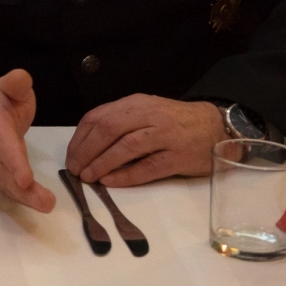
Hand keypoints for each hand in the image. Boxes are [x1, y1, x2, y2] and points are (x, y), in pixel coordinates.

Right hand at [0, 69, 54, 212]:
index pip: (2, 145)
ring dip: (23, 198)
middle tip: (45, 202)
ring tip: (45, 205)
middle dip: (21, 189)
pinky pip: (4, 189)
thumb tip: (21, 77)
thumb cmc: (3, 103)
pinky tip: (37, 204)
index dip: (13, 163)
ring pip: (2, 184)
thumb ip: (16, 83)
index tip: (26, 179)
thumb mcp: (10, 88)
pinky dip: (20, 199)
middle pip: (1, 171)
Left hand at [65, 95, 225, 185]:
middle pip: (109, 129)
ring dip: (102, 163)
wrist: (214, 127)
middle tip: (75, 169)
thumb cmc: (173, 122)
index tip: (70, 156)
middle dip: (86, 151)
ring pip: (126, 146)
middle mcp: (149, 116)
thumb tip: (85, 145)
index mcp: (135, 104)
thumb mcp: (144, 112)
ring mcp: (165, 135)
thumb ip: (119, 122)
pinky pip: (148, 167)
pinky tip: (111, 182)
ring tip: (88, 177)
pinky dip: (126, 175)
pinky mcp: (179, 157)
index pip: (98, 116)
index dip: (79, 138)